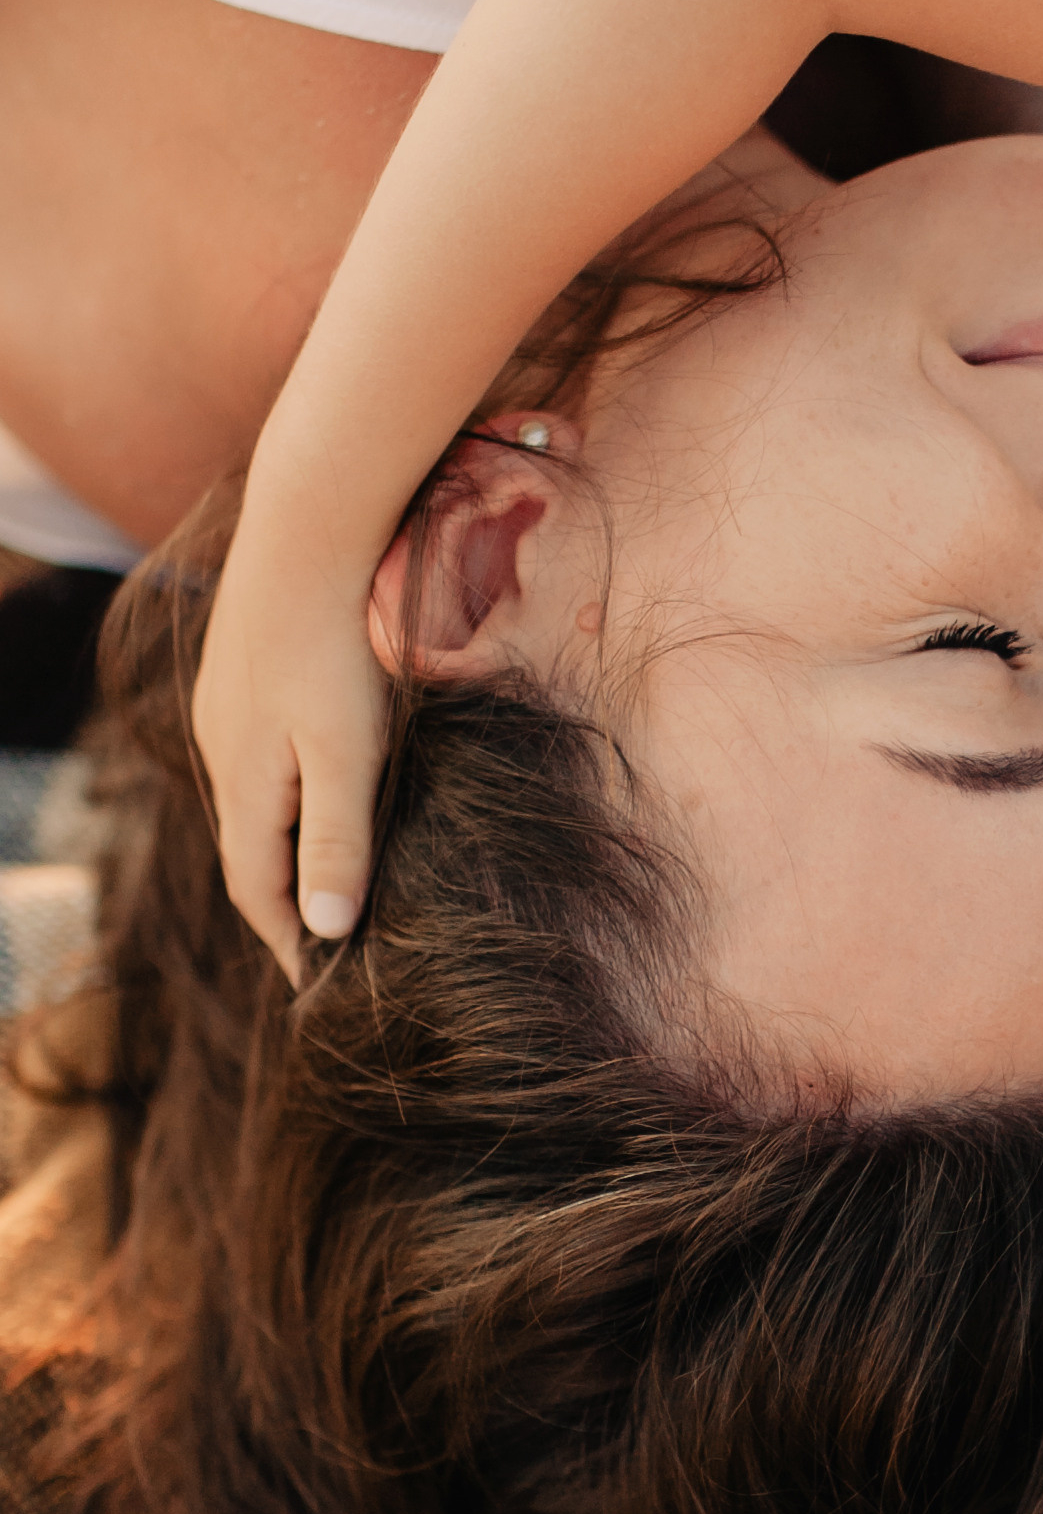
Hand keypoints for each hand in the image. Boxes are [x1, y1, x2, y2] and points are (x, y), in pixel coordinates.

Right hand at [191, 482, 389, 983]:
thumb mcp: (347, 754)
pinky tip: (314, 793)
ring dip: (282, 849)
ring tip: (323, 885)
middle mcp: (222, 751)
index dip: (288, 941)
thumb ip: (336, 842)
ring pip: (252, 803)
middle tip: (325, 950)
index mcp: (245, 783)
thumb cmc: (339, 644)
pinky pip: (258, 760)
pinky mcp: (241, 676)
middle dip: (282, 904)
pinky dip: (284, 798)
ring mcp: (226, 709)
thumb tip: (321, 931)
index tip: (321, 984)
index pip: (256, 890)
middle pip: (248, 852)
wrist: (308, 529)